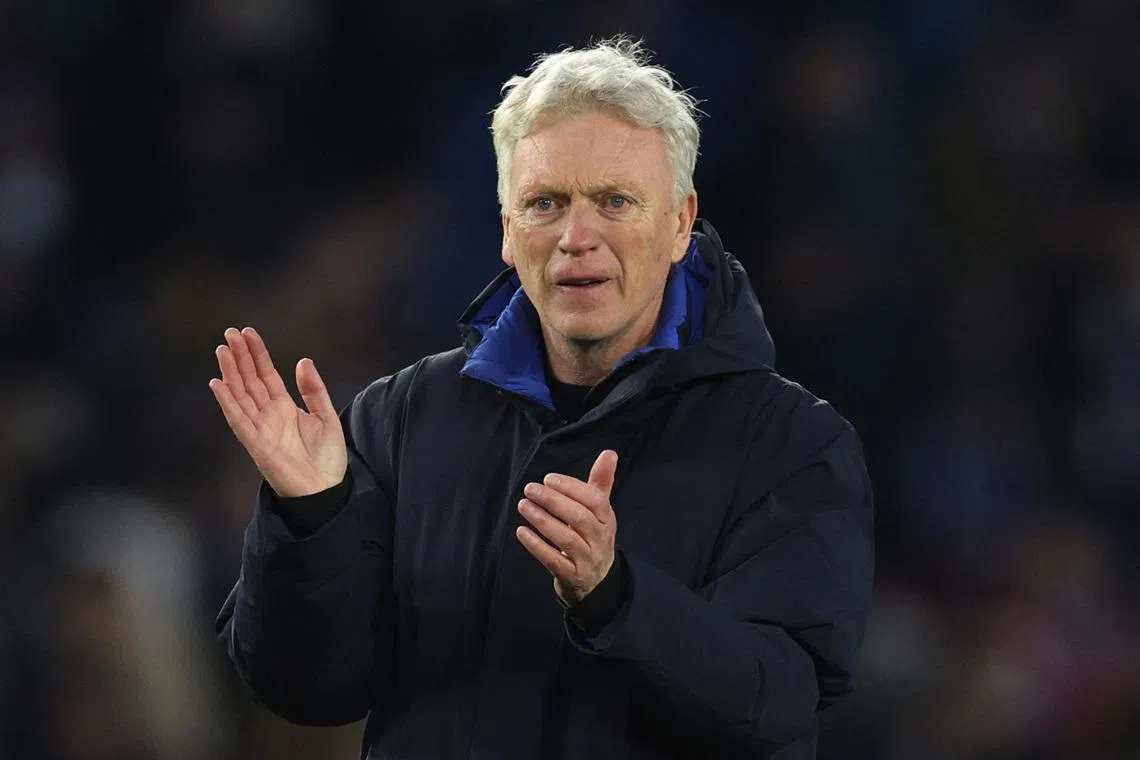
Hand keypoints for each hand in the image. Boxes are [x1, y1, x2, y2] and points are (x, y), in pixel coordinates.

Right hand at [209, 326, 347, 497]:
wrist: (326, 491)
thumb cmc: (327, 458)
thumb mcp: (326, 417)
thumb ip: (314, 390)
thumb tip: (303, 361)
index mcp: (284, 408)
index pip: (266, 375)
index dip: (257, 354)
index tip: (248, 333)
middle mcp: (268, 416)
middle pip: (249, 381)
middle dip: (239, 357)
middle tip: (229, 333)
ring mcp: (260, 429)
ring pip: (240, 396)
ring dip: (230, 373)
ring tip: (222, 350)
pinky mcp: (256, 444)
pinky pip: (239, 420)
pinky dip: (228, 402)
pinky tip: (219, 384)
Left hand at [516, 450, 618, 605]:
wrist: (596, 582)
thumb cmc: (592, 537)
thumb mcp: (599, 511)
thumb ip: (600, 482)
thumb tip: (609, 452)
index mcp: (608, 520)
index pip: (595, 500)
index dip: (572, 488)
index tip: (549, 479)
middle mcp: (601, 540)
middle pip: (579, 518)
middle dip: (553, 501)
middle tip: (530, 489)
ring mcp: (588, 560)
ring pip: (566, 539)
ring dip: (542, 520)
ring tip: (523, 505)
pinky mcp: (573, 577)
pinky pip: (554, 561)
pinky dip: (536, 545)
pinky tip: (521, 531)